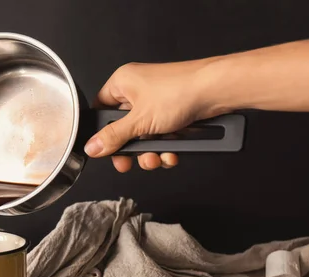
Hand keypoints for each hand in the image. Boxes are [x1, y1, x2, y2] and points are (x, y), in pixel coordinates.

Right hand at [84, 61, 221, 171]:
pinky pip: (160, 135)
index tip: (105, 150)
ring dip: (149, 152)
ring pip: (143, 135)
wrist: (217, 90)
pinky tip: (171, 154)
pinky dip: (165, 148)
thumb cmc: (179, 91)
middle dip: (130, 149)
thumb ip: (113, 137)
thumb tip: (92, 147)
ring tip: (156, 158)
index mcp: (123, 82)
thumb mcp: (139, 121)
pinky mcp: (173, 112)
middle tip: (129, 162)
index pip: (101, 109)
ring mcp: (156, 102)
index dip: (101, 132)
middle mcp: (138, 90)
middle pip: (123, 127)